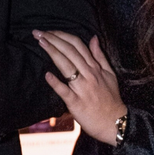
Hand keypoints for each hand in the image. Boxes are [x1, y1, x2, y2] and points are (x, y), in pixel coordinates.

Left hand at [38, 31, 127, 145]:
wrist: (116, 123)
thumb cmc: (111, 99)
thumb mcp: (109, 74)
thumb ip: (100, 56)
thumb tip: (93, 38)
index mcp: (95, 68)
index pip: (78, 46)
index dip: (62, 36)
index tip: (49, 31)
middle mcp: (89, 75)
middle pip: (70, 52)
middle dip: (54, 40)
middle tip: (38, 33)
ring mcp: (83, 88)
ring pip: (67, 66)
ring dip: (53, 53)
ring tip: (41, 43)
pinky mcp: (77, 103)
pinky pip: (65, 92)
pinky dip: (56, 83)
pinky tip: (47, 75)